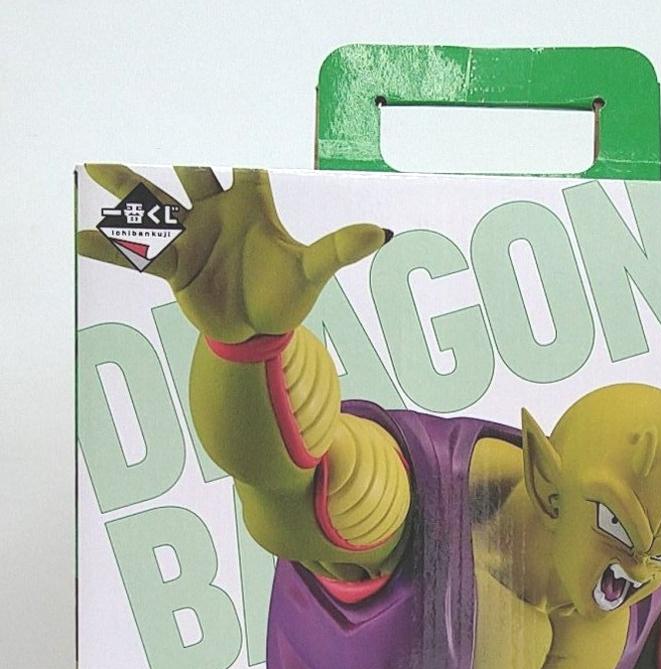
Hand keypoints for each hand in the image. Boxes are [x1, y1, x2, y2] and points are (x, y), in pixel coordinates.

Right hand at [77, 165, 389, 342]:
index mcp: (251, 207)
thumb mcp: (311, 273)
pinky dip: (110, 247)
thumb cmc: (285, 298)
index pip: (247, 170)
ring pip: (157, 205)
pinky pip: (139, 254)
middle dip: (183, 162)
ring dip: (128, 187)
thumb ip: (338, 249)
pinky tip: (81, 237)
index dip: (242, 155)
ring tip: (98, 167)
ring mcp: (192, 238)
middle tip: (169, 144)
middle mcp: (216, 214)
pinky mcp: (175, 266)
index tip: (239, 144)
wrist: (256, 333)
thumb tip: (381, 233)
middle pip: (194, 176)